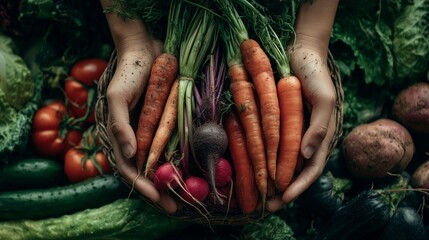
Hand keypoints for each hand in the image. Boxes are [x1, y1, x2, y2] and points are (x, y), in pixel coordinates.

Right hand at [102, 9, 177, 212]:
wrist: (145, 50)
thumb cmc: (128, 72)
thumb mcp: (118, 96)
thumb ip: (120, 124)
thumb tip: (130, 154)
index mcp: (121, 135)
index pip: (130, 168)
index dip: (142, 186)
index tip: (158, 198)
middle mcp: (137, 138)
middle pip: (147, 172)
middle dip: (160, 191)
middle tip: (176, 207)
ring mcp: (152, 131)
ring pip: (161, 163)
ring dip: (171, 181)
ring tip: (186, 197)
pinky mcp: (166, 122)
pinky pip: (173, 146)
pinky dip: (180, 160)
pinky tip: (192, 171)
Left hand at [267, 37, 336, 211]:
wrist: (301, 52)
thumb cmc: (315, 74)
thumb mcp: (324, 98)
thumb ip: (320, 127)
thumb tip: (307, 157)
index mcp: (321, 136)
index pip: (312, 169)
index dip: (299, 186)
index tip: (284, 199)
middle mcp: (306, 138)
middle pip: (296, 171)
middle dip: (283, 189)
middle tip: (267, 206)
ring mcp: (293, 131)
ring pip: (282, 162)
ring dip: (272, 178)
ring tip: (259, 193)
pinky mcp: (280, 122)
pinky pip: (272, 144)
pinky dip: (264, 158)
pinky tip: (252, 167)